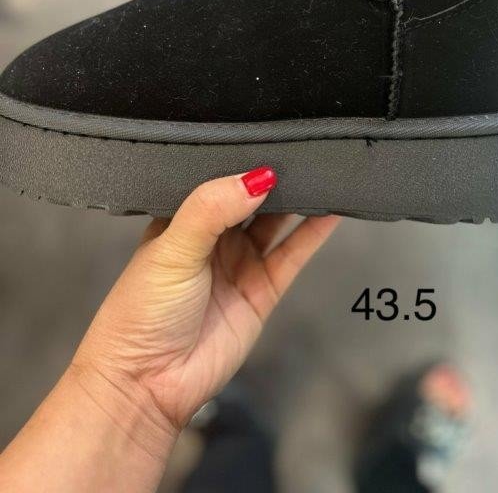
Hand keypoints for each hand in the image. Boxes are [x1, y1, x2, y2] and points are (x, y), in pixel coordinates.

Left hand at [73, 168, 339, 433]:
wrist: (148, 384)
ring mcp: (239, 263)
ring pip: (277, 222)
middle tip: (300, 152)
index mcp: (181, 220)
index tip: (267, 139)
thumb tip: (255, 178)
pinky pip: (294, 253)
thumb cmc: (140, 315)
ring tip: (322, 173)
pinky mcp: (262, 289)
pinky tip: (331, 210)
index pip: (218, 180)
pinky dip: (314, 232)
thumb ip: (211, 208)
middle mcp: (213, 238)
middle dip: (274, 178)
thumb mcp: (172, 248)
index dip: (241, 161)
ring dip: (299, 200)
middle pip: (252, 198)